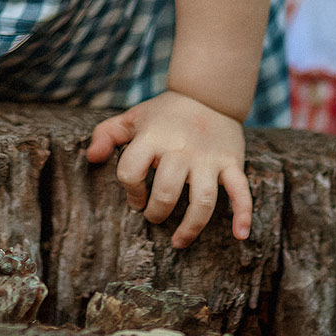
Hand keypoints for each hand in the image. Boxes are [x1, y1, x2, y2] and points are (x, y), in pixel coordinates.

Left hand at [86, 90, 251, 247]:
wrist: (209, 93)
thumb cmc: (165, 113)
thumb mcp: (133, 117)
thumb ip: (106, 134)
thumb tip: (91, 158)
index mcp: (153, 137)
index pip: (131, 171)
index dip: (129, 191)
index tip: (136, 197)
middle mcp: (181, 149)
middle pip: (166, 192)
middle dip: (156, 213)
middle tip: (154, 216)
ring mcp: (208, 158)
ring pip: (202, 200)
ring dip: (190, 227)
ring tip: (178, 241)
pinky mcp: (231, 162)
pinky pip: (240, 191)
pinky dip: (243, 214)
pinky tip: (240, 236)